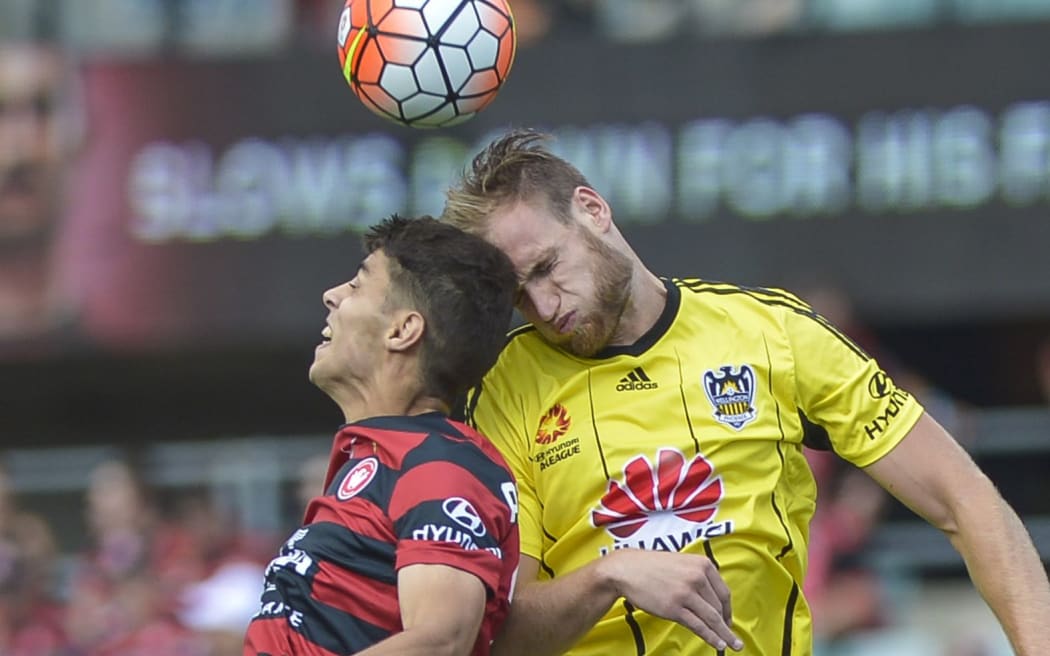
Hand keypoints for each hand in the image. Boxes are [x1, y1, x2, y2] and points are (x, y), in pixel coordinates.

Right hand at [598, 548, 742, 650]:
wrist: (626, 569)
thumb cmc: (651, 566)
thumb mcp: (681, 563)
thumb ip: (697, 576)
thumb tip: (711, 598)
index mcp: (702, 564)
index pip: (723, 592)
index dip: (728, 610)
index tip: (728, 620)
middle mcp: (697, 577)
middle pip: (718, 607)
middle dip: (725, 624)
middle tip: (729, 635)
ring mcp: (686, 593)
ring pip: (712, 618)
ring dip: (724, 634)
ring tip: (733, 645)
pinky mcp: (674, 608)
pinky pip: (698, 626)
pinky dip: (711, 637)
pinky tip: (719, 644)